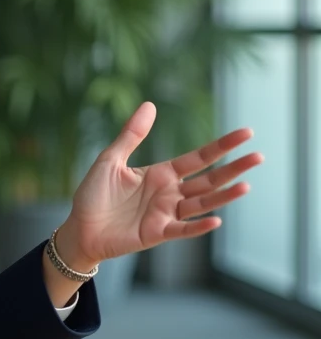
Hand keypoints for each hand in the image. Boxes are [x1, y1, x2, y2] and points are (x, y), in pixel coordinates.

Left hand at [56, 102, 262, 268]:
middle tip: (259, 157)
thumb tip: (150, 105)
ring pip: (201, 203)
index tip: (246, 133)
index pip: (198, 158)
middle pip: (208, 180)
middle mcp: (169, 193)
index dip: (221, 146)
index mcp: (161, 174)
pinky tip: (215, 219)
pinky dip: (198, 226)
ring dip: (223, 196)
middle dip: (233, 169)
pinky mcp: (156, 233)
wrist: (79, 228)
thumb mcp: (111, 159)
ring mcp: (165, 214)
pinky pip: (182, 229)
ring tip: (245, 185)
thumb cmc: (93, 195)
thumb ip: (132, 135)